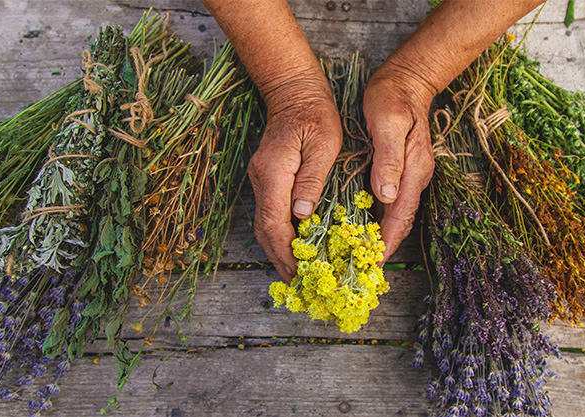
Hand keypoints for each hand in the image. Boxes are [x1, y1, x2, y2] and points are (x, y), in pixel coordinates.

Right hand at [248, 80, 341, 280]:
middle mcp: (262, 179)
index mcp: (274, 172)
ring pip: (264, 224)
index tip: (298, 272)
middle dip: (279, 258)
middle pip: (264, 229)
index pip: (273, 221)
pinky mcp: (268, 179)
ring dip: (278, 250)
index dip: (285, 250)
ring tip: (296, 273)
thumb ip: (312, 179)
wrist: (293, 91)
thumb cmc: (315, 114)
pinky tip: (295, 247)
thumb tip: (302, 215)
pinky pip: (270, 214)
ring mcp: (262, 179)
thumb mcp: (323, 144)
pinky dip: (279, 235)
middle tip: (298, 283)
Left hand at [363, 65, 435, 261]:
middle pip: (400, 222)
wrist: (406, 78)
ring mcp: (408, 175)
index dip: (387, 242)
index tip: (372, 264)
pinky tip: (357, 227)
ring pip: (394, 214)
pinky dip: (375, 218)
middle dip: (382, 246)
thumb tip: (387, 195)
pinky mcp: (398, 170)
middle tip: (359, 269)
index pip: (401, 216)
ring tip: (355, 256)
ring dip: (377, 236)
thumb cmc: (394, 97)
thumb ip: (389, 158)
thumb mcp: (388, 122)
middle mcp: (414, 177)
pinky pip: (388, 202)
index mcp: (414, 170)